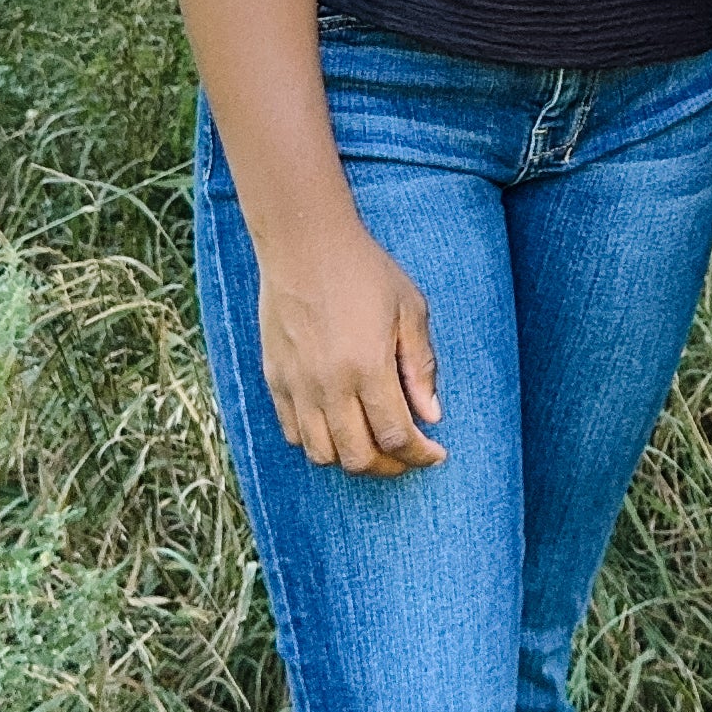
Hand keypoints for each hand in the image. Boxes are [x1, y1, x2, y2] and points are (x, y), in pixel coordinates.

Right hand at [255, 209, 443, 476]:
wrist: (305, 244)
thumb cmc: (364, 271)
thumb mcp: (409, 309)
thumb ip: (421, 366)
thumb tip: (431, 416)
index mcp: (367, 367)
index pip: (396, 437)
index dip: (420, 455)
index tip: (436, 453)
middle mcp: (328, 385)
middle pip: (358, 457)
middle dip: (390, 467)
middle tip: (408, 455)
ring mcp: (297, 385)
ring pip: (322, 454)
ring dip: (352, 458)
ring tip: (374, 443)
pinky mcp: (275, 378)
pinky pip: (293, 433)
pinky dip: (319, 442)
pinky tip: (339, 426)